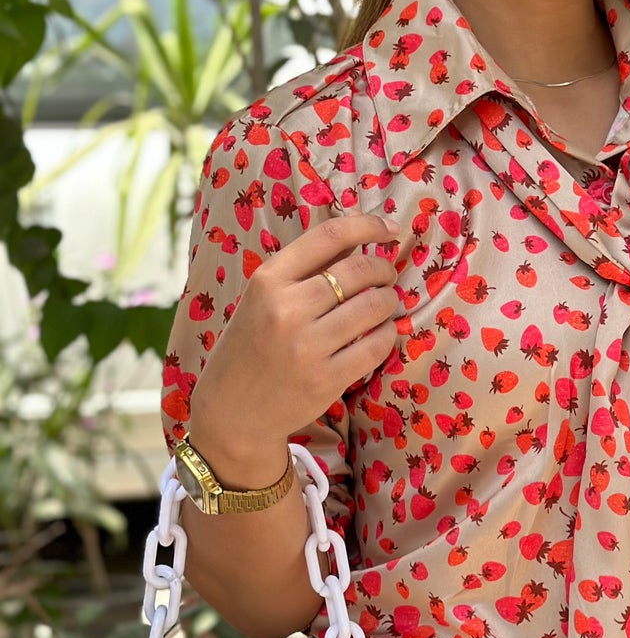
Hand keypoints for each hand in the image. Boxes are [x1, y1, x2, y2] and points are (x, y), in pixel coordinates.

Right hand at [187, 212, 401, 464]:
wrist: (231, 412)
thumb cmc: (250, 347)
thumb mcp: (261, 299)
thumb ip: (304, 271)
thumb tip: (359, 240)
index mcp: (267, 280)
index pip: (329, 236)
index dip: (368, 225)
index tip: (389, 229)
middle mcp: (287, 309)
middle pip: (360, 270)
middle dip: (384, 269)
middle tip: (387, 276)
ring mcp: (307, 346)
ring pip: (375, 306)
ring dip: (390, 301)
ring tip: (385, 304)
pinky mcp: (327, 379)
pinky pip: (377, 345)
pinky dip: (388, 334)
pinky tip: (381, 333)